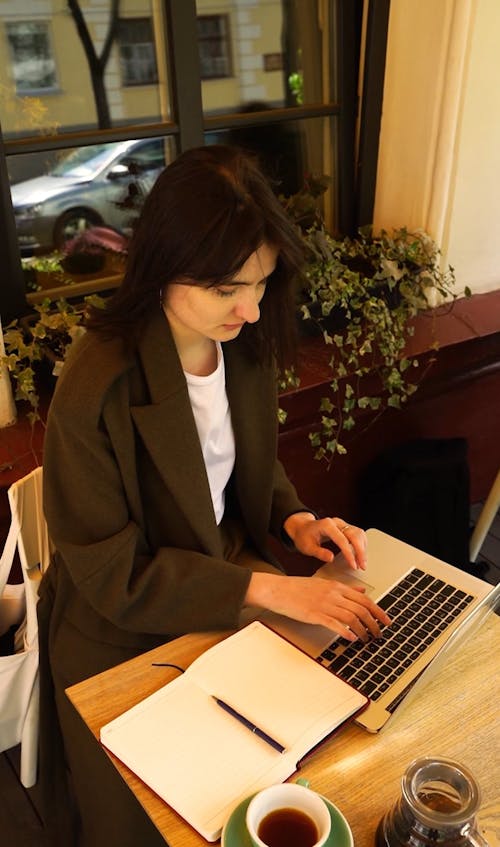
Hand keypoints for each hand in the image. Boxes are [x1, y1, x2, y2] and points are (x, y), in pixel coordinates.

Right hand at [245, 572, 390, 641]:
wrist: (278, 590)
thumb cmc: (298, 588)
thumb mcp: (324, 584)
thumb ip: (344, 588)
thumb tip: (361, 589)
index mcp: (336, 586)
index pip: (364, 598)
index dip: (378, 610)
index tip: (386, 620)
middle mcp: (333, 594)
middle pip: (361, 609)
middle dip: (374, 623)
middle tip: (380, 633)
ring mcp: (324, 604)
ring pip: (351, 617)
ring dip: (363, 630)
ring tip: (367, 639)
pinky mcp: (315, 615)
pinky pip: (335, 625)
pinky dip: (346, 632)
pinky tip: (352, 638)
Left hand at [283, 512, 366, 569]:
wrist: (302, 527)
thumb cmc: (304, 536)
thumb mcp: (307, 547)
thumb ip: (319, 552)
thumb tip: (331, 558)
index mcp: (327, 525)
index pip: (343, 540)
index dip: (349, 554)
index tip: (353, 565)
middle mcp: (336, 522)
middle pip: (354, 535)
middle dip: (360, 551)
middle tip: (362, 566)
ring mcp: (342, 524)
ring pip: (359, 533)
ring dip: (363, 548)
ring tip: (362, 562)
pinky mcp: (345, 527)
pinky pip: (358, 534)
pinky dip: (361, 544)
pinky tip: (360, 554)